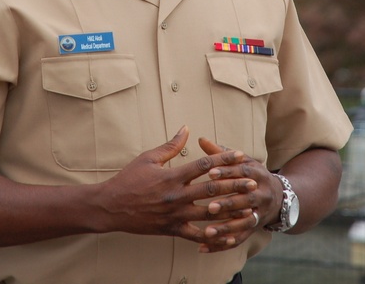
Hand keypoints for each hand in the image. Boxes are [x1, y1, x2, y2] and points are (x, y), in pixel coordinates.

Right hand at [96, 126, 257, 249]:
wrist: (111, 207)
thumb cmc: (129, 179)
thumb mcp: (148, 158)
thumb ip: (170, 145)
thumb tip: (186, 128)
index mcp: (172, 176)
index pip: (203, 165)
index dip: (224, 159)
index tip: (240, 155)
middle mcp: (176, 196)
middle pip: (212, 189)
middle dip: (234, 185)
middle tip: (252, 181)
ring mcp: (175, 214)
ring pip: (209, 213)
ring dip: (230, 210)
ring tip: (248, 207)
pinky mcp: (172, 229)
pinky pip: (196, 235)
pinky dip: (212, 236)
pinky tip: (227, 235)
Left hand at [196, 136, 282, 251]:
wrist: (279, 197)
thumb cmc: (252, 175)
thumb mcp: (242, 161)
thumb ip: (221, 153)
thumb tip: (201, 138)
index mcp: (258, 174)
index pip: (242, 172)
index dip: (227, 172)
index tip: (210, 173)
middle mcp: (261, 194)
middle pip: (245, 199)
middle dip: (228, 203)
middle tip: (209, 206)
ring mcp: (259, 213)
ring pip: (243, 222)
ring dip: (225, 228)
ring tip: (207, 232)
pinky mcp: (254, 228)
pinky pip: (239, 239)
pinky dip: (222, 245)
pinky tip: (204, 248)